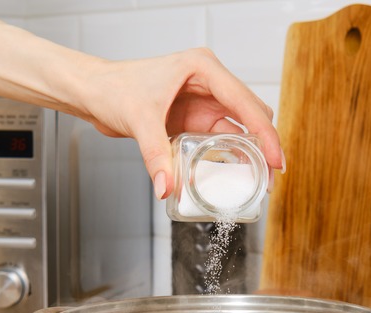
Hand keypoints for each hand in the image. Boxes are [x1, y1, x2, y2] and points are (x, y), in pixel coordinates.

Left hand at [68, 48, 284, 198]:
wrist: (94, 92)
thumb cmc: (113, 87)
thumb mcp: (139, 120)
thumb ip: (155, 155)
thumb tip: (167, 186)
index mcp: (203, 68)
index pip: (245, 102)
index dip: (265, 133)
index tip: (276, 159)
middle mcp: (209, 82)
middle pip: (251, 114)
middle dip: (264, 146)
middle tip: (270, 178)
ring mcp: (204, 101)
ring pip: (240, 128)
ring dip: (250, 153)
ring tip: (259, 181)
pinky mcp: (195, 119)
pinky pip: (221, 140)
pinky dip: (230, 157)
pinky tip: (236, 175)